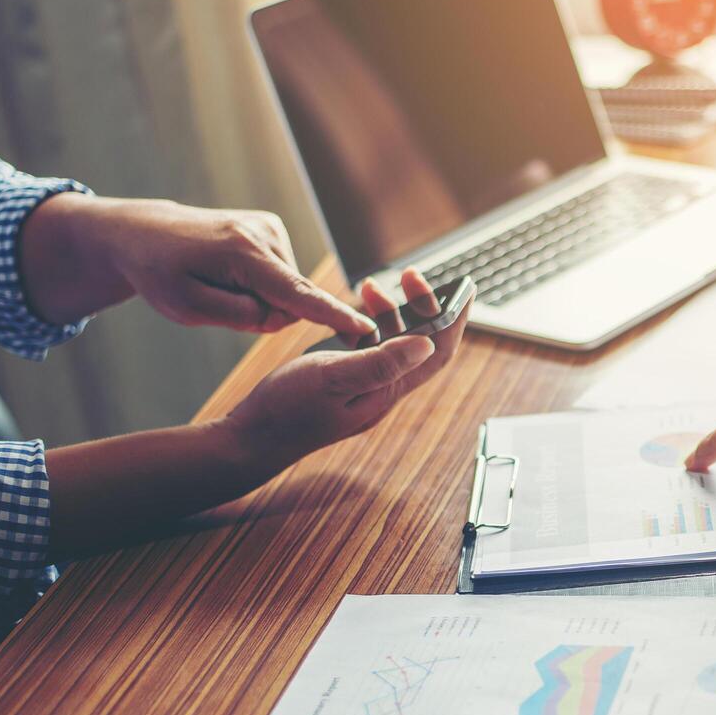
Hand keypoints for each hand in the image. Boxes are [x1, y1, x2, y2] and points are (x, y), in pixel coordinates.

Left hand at [69, 196, 374, 334]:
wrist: (144, 232)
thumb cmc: (159, 272)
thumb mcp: (187, 307)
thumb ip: (241, 316)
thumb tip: (284, 315)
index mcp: (241, 254)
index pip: (295, 294)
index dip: (331, 315)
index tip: (365, 328)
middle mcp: (264, 235)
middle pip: (288, 300)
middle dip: (261, 313)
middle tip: (217, 300)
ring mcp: (271, 228)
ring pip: (285, 291)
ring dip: (257, 298)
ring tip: (218, 280)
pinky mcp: (272, 228)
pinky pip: (281, 276)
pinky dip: (259, 283)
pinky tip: (230, 270)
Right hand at [227, 269, 464, 466]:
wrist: (251, 439)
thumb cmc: (287, 410)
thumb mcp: (334, 378)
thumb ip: (381, 362)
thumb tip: (427, 344)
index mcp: (387, 390)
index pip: (438, 352)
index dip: (454, 319)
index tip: (464, 288)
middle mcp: (382, 390)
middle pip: (420, 344)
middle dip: (421, 307)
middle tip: (409, 275)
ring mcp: (363, 387)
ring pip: (392, 344)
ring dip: (390, 313)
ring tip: (370, 286)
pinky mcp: (343, 383)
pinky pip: (367, 349)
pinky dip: (366, 326)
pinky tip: (351, 313)